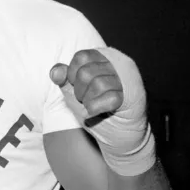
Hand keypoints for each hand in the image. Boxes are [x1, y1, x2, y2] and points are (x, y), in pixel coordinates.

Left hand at [49, 47, 154, 175]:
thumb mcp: (73, 91)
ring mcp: (127, 79)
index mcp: (102, 58)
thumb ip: (63, 79)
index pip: (81, 57)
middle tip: (86, 99)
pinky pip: (109, 99)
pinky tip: (99, 112)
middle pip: (86, 72)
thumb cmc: (95, 107)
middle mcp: (117, 63)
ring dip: (89, 101)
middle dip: (79, 92)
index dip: (72, 74)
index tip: (77, 86)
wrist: (117, 133)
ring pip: (98, 84)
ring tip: (94, 105)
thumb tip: (56, 72)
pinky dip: (97, 109)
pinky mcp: (133, 96)